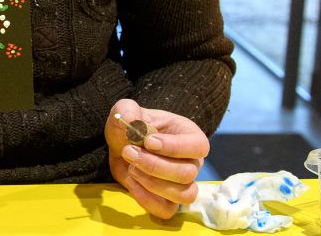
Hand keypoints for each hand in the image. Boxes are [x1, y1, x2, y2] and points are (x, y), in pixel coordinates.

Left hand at [105, 99, 208, 218]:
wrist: (121, 146)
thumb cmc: (133, 127)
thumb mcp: (127, 111)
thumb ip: (128, 110)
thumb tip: (131, 122)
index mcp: (190, 137)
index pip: (198, 146)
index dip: (174, 147)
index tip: (148, 141)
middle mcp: (193, 163)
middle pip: (188, 173)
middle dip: (155, 165)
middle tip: (129, 152)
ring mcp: (183, 185)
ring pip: (184, 195)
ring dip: (154, 183)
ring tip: (131, 168)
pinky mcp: (167, 201)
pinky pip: (167, 210)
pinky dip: (147, 199)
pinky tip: (131, 182)